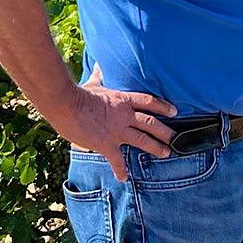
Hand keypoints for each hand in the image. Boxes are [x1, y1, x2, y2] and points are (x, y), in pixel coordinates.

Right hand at [60, 64, 177, 181]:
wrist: (66, 104)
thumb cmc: (78, 93)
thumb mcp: (93, 83)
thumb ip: (99, 75)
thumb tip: (98, 64)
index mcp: (123, 100)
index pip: (149, 101)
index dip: (163, 106)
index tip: (174, 111)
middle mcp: (125, 115)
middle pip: (151, 123)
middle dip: (165, 131)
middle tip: (176, 138)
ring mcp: (117, 130)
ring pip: (143, 140)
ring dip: (156, 148)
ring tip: (166, 153)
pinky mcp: (106, 144)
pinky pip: (117, 160)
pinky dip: (121, 170)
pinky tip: (123, 178)